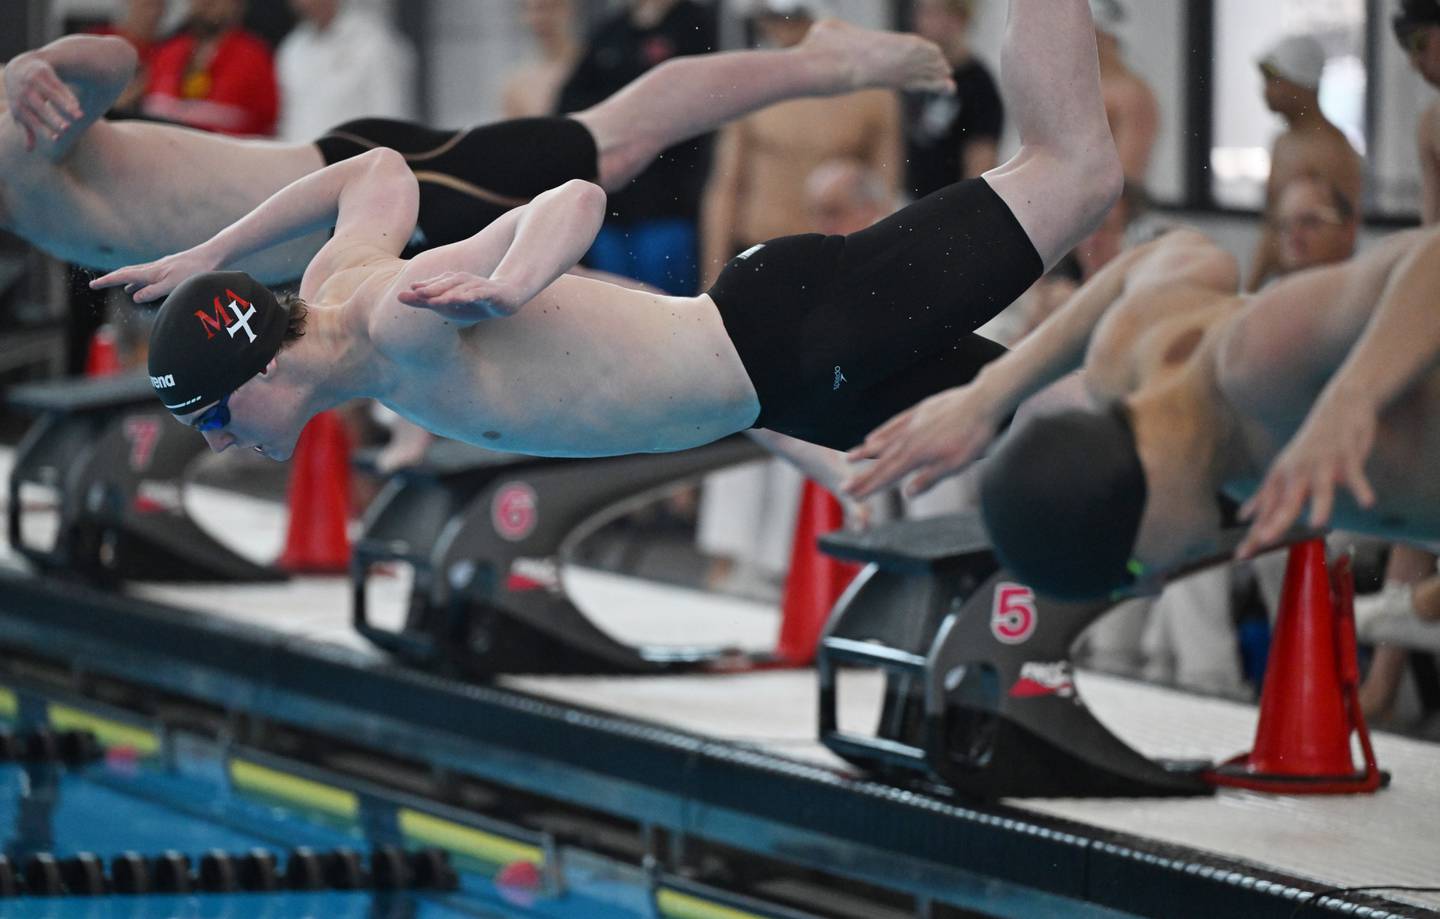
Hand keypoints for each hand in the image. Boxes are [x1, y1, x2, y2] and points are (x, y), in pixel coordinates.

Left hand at [4, 54, 82, 151]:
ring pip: (52, 95)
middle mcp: (24, 93)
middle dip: (54, 118)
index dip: (45, 129)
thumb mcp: (21, 112)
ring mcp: (33, 81)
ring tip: (79, 117)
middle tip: (67, 129)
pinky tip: (77, 105)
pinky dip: (68, 96)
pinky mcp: (43, 72)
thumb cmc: (21, 96)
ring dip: (66, 107)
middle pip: (40, 107)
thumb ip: (26, 130)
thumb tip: (29, 150)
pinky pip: (58, 85)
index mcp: (18, 106)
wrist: (18, 68)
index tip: (58, 138)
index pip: (33, 120)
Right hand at [89, 247, 219, 302]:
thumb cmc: (194, 272)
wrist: (210, 257)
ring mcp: (162, 267)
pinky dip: (142, 281)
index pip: (123, 276)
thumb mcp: (173, 285)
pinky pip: (150, 276)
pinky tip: (146, 285)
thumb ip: (153, 291)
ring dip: (127, 280)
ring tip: (121, 288)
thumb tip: (133, 297)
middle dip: (111, 279)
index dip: (107, 281)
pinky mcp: (170, 269)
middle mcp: (153, 268)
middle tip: (97, 284)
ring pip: (139, 274)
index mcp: (151, 272)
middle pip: (127, 273)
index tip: (92, 285)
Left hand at [398, 272, 524, 320]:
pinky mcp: (490, 293)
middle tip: (417, 293)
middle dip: (431, 288)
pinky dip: (470, 295)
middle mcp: (463, 280)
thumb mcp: (446, 303)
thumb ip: (423, 301)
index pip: (434, 286)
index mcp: (451, 282)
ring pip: (461, 289)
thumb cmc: (472, 301)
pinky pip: (479, 294)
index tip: (406, 293)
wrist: (506, 298)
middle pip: (445, 284)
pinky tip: (462, 300)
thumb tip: (397, 296)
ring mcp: (477, 286)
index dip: (422, 288)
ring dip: (448, 294)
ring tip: (435, 301)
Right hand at [844, 384, 1003, 499]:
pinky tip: (871, 436)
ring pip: (883, 441)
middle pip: (881, 461)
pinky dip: (880, 432)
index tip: (853, 494)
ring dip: (865, 452)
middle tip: (844, 486)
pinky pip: (893, 424)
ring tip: (848, 459)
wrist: (982, 400)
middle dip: (862, 475)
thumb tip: (907, 493)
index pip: (888, 475)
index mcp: (917, 455)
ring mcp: (912, 424)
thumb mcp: (955, 464)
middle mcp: (909, 439)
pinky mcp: (918, 412)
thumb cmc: (972, 436)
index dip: (870, 486)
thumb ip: (930, 478)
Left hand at [1235, 393, 1377, 558]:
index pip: (1265, 511)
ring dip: (1319, 505)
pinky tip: (1367, 503)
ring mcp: (1322, 464)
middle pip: (1286, 500)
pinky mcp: (1347, 457)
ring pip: (1320, 488)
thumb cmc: (1311, 446)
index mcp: (1281, 477)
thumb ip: (1265, 496)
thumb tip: (1244, 516)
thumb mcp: (1283, 469)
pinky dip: (1361, 488)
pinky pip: (1355, 475)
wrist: (1339, 406)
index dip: (1254, 534)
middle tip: (1264, 541)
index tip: (1242, 556)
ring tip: (1317, 524)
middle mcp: (1297, 472)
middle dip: (1275, 521)